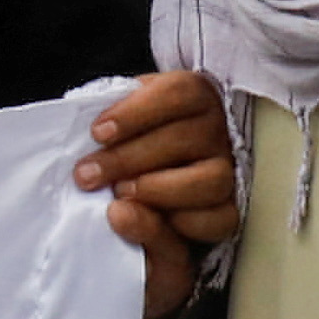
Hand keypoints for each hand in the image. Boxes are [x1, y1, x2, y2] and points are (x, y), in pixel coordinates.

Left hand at [76, 70, 241, 318]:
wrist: (155, 171)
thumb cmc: (133, 136)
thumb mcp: (124, 115)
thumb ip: (115, 121)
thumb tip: (99, 138)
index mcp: (196, 95)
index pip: (177, 94)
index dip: (135, 113)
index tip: (97, 133)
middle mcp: (218, 130)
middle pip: (182, 139)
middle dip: (126, 159)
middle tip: (87, 175)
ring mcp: (228, 170)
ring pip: (210, 180)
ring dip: (157, 190)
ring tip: (118, 195)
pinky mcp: (231, 210)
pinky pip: (220, 220)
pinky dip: (183, 224)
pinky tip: (150, 219)